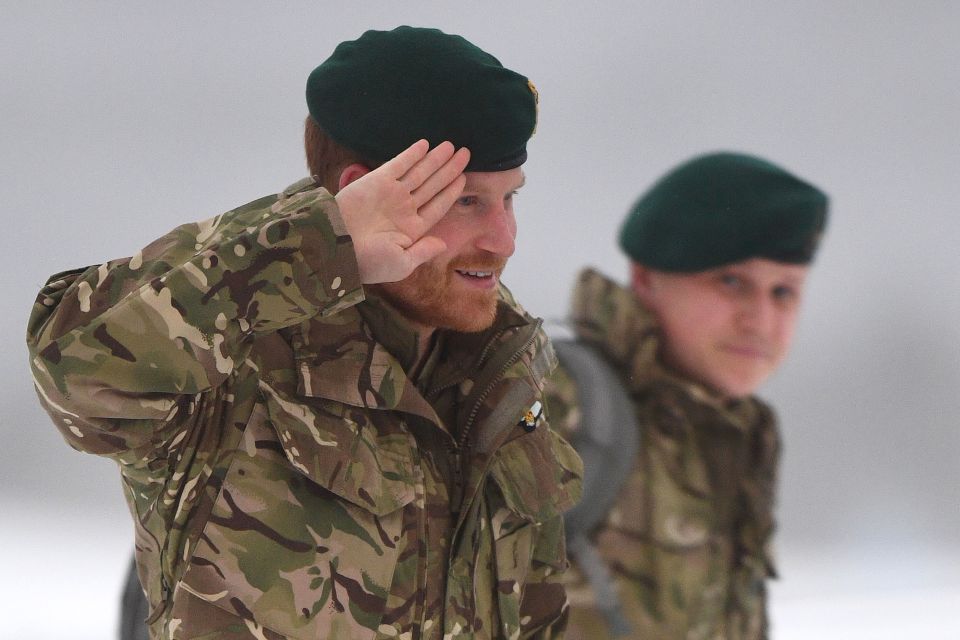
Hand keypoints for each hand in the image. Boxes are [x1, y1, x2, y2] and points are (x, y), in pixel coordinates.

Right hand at [335, 140, 470, 283]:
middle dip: (449, 170)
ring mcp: (391, 194)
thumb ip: (423, 251)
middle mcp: (404, 209)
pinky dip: (412, 154)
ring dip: (435, 159)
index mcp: (412, 229)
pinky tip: (426, 145)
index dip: (451, 192)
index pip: (437, 206)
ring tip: (451, 147)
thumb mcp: (401, 264)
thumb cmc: (368, 262)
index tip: (464, 179)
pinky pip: (399, 165)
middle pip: (433, 185)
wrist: (335, 246)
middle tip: (466, 154)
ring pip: (420, 173)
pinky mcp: (376, 181)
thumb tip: (443, 244)